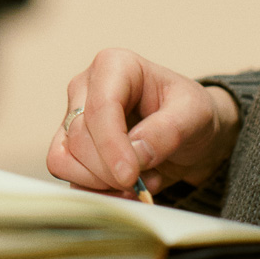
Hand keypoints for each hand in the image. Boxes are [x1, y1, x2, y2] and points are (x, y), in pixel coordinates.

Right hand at [46, 49, 240, 197]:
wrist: (189, 134)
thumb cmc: (189, 113)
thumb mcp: (195, 114)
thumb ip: (168, 130)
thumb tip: (136, 153)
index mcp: (114, 66)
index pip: (100, 108)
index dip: (112, 146)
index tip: (131, 175)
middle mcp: (86, 88)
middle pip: (79, 138)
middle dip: (111, 170)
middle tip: (147, 179)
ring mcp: (73, 118)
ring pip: (64, 159)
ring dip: (102, 182)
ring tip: (139, 182)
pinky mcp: (70, 147)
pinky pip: (68, 177)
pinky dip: (96, 192)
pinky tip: (125, 190)